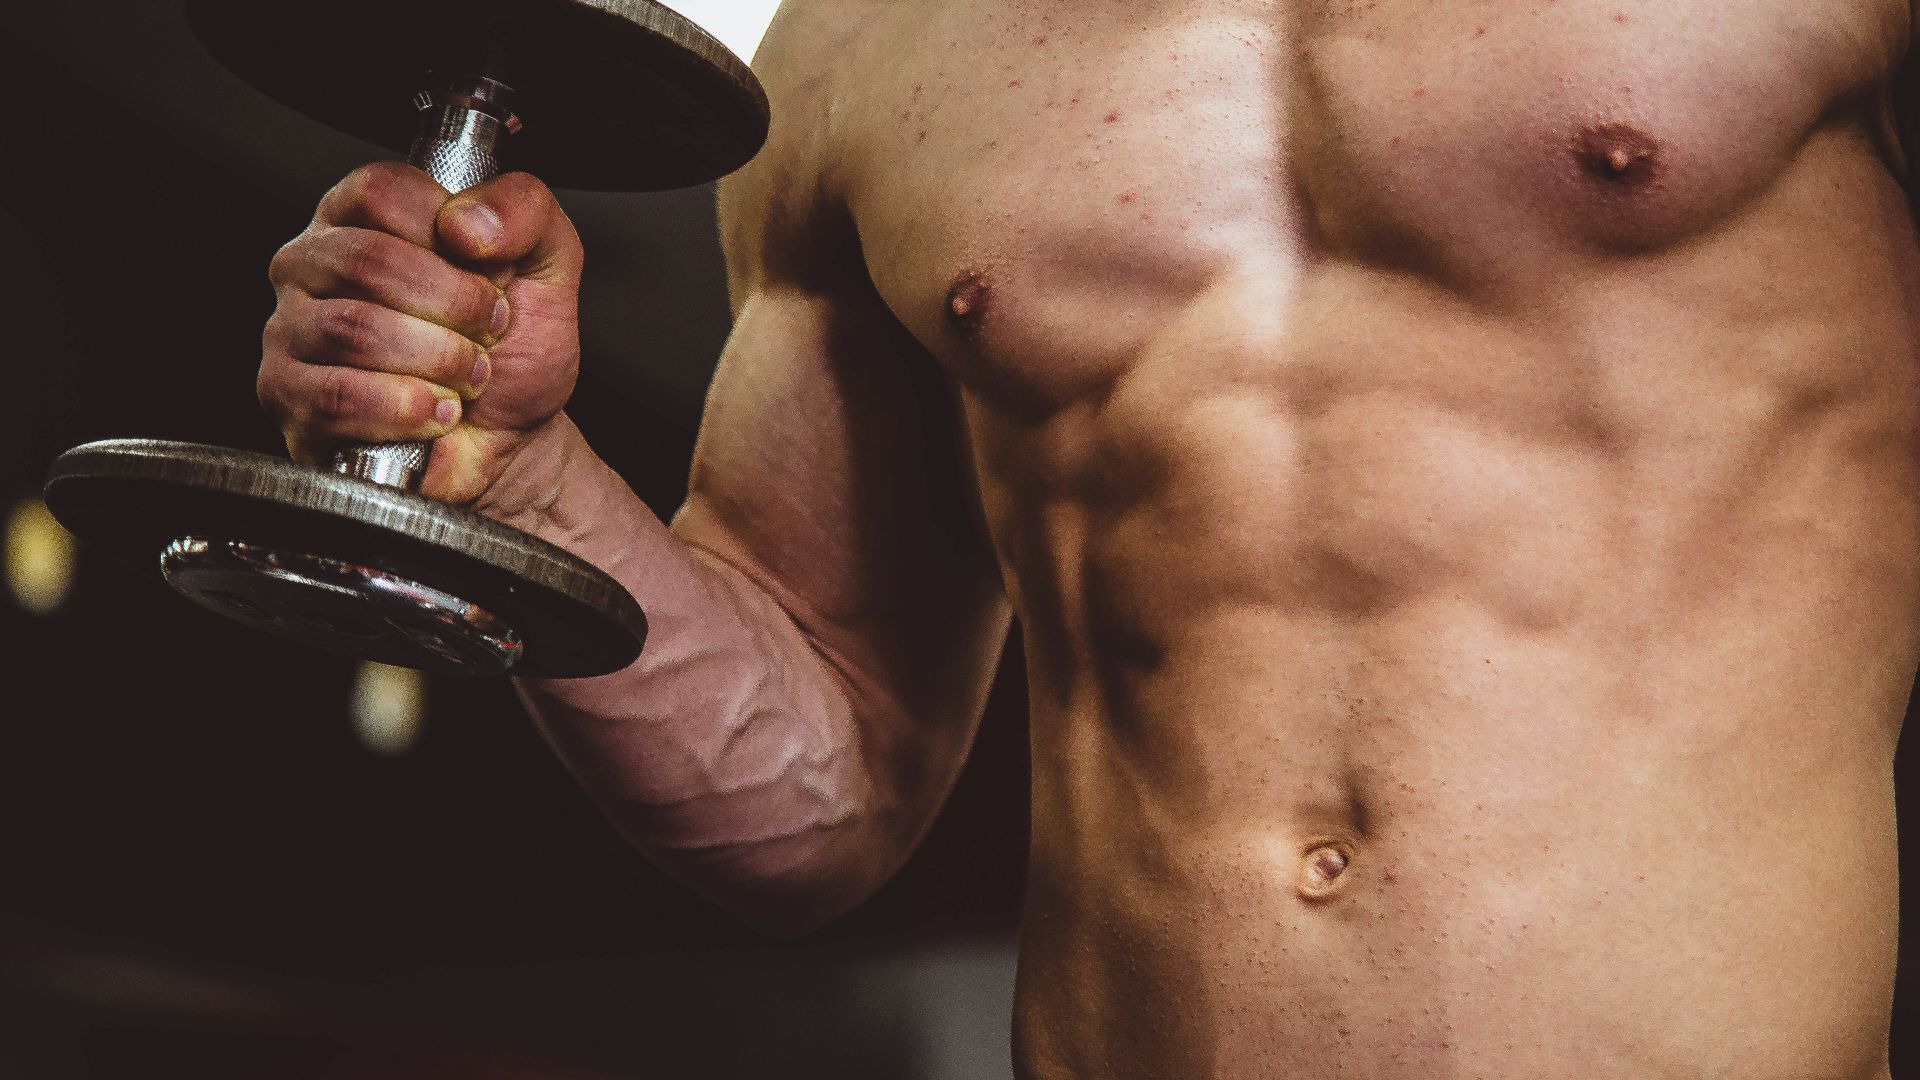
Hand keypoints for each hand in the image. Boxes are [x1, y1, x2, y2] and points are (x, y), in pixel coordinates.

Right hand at [256, 161, 584, 508]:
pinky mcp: (290, 398)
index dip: (451, 238)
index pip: (381, 192)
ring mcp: (291, 330)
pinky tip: (437, 411)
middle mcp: (313, 263)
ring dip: (439, 361)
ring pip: (355, 331)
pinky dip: (408, 409)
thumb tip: (465, 222)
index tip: (491, 275)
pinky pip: (340, 398)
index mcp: (363, 215)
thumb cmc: (515, 350)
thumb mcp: (547, 265)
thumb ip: (526, 210)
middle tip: (488, 333)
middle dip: (455, 307)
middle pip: (368, 262)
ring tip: (468, 375)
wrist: (513, 440)